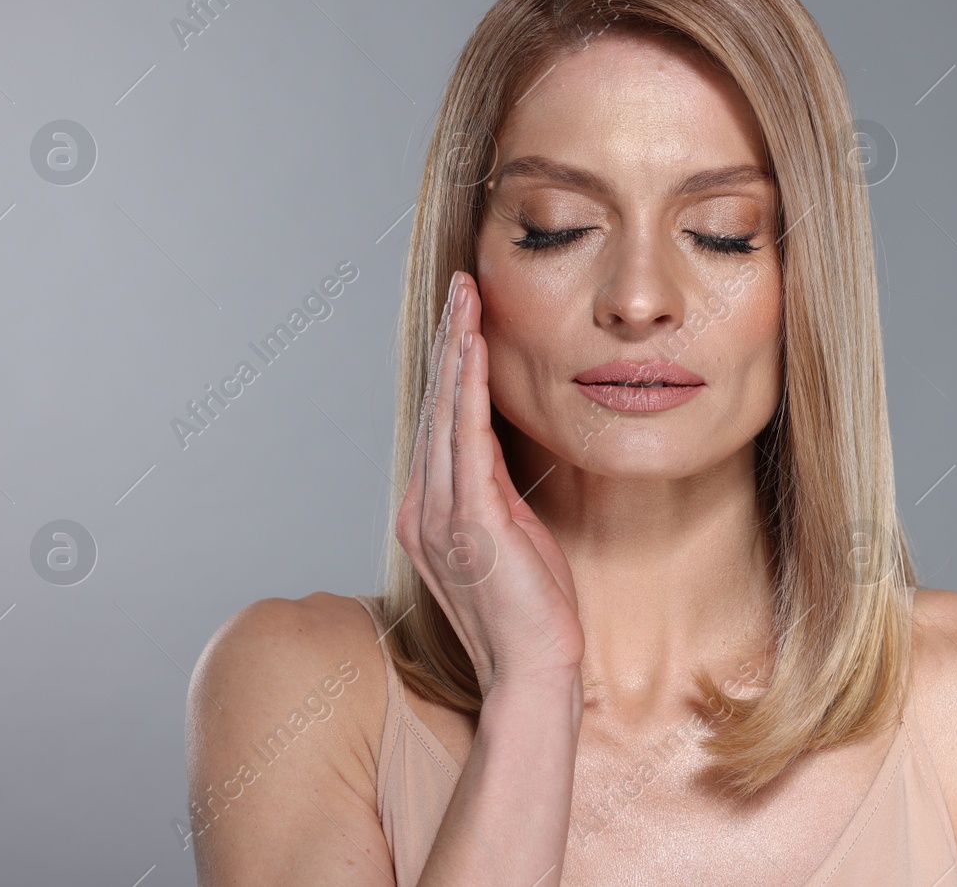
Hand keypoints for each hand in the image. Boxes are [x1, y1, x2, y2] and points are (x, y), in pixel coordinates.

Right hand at [395, 271, 584, 699]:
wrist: (534, 671)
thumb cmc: (530, 608)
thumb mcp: (512, 533)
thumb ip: (493, 488)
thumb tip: (494, 443)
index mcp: (428, 511)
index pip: (438, 421)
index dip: (448, 364)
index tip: (463, 314)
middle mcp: (422, 508)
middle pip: (434, 405)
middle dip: (448, 339)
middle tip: (462, 284)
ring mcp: (439, 517)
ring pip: (445, 413)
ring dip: (457, 349)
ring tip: (467, 298)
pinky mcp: (469, 526)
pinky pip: (467, 441)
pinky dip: (468, 390)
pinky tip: (474, 350)